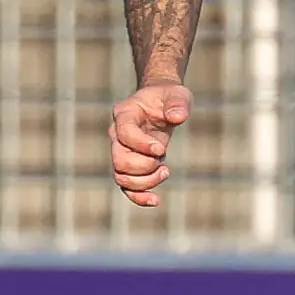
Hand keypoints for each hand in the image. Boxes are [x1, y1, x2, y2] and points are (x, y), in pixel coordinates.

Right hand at [109, 80, 191, 207]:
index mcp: (125, 114)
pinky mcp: (130, 166)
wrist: (161, 103)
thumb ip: (177, 103)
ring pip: (121, 177)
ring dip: (145, 182)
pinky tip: (156, 200)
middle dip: (144, 166)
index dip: (142, 145)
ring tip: (165, 171)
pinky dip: (139, 197)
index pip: (124, 133)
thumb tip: (177, 117)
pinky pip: (127, 188)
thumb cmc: (168, 97)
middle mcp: (117, 134)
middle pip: (119, 161)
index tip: (162, 149)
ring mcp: (120, 151)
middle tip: (163, 159)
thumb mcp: (177, 94)